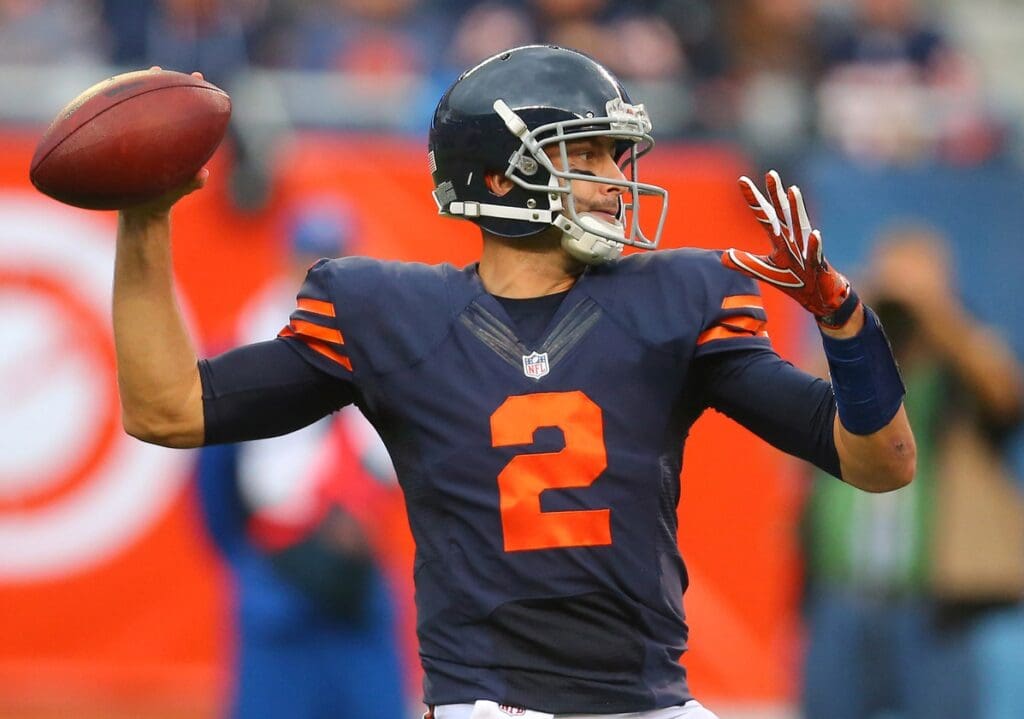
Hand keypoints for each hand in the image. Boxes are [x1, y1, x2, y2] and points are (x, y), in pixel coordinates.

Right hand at [120, 68, 208, 219]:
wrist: (141, 213)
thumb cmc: (162, 200)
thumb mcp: (177, 191)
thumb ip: (192, 183)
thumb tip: (203, 175)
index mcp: (175, 143)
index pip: (185, 111)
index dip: (191, 92)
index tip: (197, 76)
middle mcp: (157, 137)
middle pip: (159, 105)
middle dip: (160, 85)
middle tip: (158, 69)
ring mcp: (138, 141)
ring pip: (134, 112)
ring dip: (130, 94)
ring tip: (124, 78)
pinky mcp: (121, 148)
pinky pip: (114, 127)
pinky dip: (108, 116)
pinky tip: (97, 102)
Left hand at [723, 170, 856, 327]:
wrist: (819, 294)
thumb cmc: (793, 279)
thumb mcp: (765, 272)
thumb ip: (746, 263)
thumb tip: (723, 256)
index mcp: (779, 238)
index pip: (764, 214)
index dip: (754, 199)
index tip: (742, 180)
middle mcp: (792, 239)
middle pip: (782, 213)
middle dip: (776, 194)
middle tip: (770, 173)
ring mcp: (805, 249)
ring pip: (800, 226)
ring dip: (797, 209)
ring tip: (793, 190)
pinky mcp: (817, 264)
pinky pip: (815, 254)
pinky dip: (814, 245)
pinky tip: (815, 234)